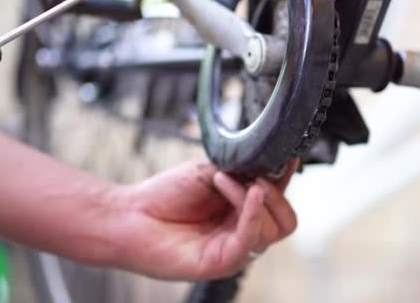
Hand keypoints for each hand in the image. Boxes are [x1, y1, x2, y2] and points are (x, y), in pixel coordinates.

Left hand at [108, 159, 299, 279]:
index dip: (286, 179)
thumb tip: (267, 163)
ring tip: (224, 180)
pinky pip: (250, 240)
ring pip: (271, 230)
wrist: (131, 214)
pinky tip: (247, 193)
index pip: (277, 200)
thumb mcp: (209, 172)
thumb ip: (240, 171)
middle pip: (285, 222)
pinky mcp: (222, 262)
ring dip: (252, 197)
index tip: (289, 156)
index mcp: (242, 212)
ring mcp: (234, 250)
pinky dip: (251, 213)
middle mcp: (242, 232)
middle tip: (257, 178)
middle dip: (278, 195)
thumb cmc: (165, 195)